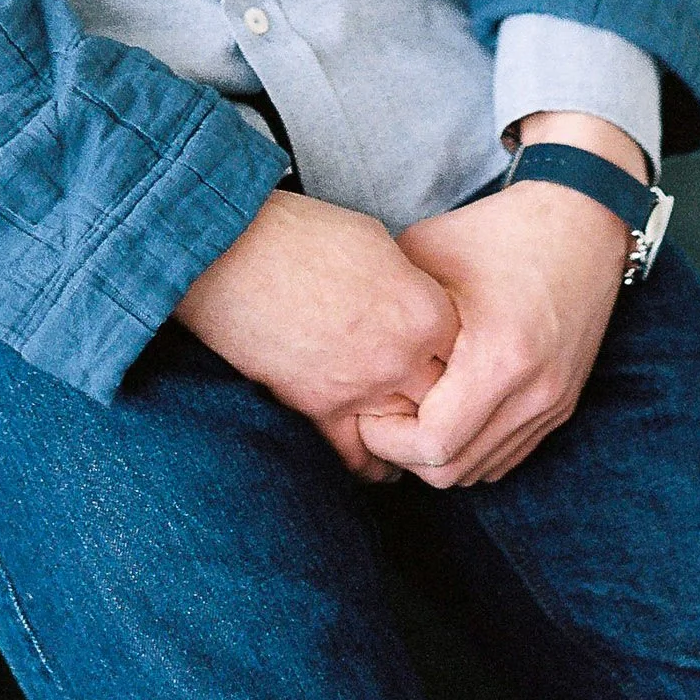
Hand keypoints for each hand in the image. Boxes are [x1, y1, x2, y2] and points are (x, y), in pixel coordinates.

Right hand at [173, 189, 459, 480]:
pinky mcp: (320, 410)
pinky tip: (379, 465)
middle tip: (441, 402)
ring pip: (410, 435)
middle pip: (445, 398)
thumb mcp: (375, 240)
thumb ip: (407, 280)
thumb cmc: (301, 233)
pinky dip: (372, 465)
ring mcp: (363, 388)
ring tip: (417, 442)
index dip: (458, 352)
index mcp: (424, 309)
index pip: (466, 350)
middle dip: (443, 399)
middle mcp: (403, 355)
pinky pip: (358, 456)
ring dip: (415, 437)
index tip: (449, 356)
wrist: (233, 253)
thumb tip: (413, 299)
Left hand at [355, 112, 640, 489]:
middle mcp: (534, 391)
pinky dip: (472, 448)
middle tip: (380, 420)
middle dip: (406, 455)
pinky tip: (447, 415)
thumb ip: (386, 303)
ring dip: (440, 456)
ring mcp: (553, 403)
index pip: (433, 444)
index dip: (387, 439)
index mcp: (499, 356)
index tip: (366, 411)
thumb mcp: (428, 254)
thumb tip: (341, 340)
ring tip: (410, 416)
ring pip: (481, 470)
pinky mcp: (562, 405)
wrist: (581, 221)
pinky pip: (507, 456)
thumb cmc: (497, 231)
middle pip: (454, 470)